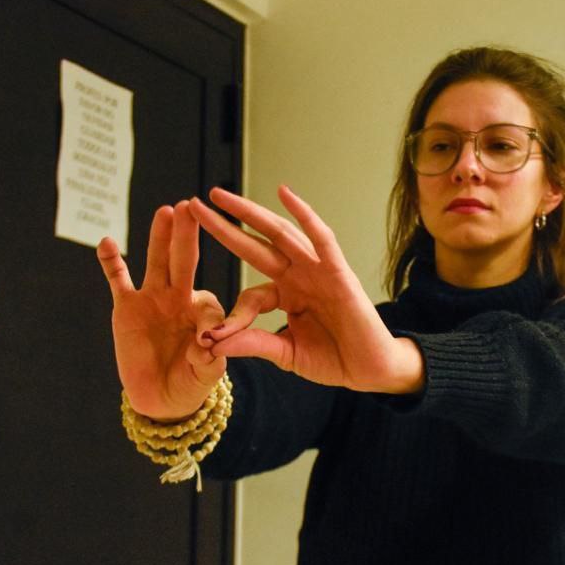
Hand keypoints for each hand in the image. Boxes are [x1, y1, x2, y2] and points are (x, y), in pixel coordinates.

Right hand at [97, 202, 226, 420]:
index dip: (207, 322)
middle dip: (188, 234)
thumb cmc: (190, 382)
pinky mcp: (127, 307)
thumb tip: (205, 346)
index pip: (208, 305)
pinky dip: (112, 263)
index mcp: (205, 311)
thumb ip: (209, 360)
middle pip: (185, 261)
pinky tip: (106, 242)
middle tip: (192, 206)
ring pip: (157, 261)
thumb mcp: (206, 374)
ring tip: (166, 210)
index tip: (205, 344)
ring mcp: (153, 298)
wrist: (161, 397)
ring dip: (160, 236)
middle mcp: (180, 297)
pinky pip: (118, 281)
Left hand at [190, 185, 423, 394]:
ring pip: (280, 234)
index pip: (251, 294)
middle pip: (257, 244)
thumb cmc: (333, 359)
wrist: (370, 370)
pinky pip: (321, 239)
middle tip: (194, 206)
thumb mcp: (285, 353)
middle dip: (226, 225)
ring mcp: (318, 271)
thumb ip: (252, 343)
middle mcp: (299, 276)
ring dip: (250, 213)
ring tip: (221, 196)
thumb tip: (211, 342)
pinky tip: (284, 194)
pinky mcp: (339, 272)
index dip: (231, 315)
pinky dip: (304, 215)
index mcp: (286, 296)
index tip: (210, 338)